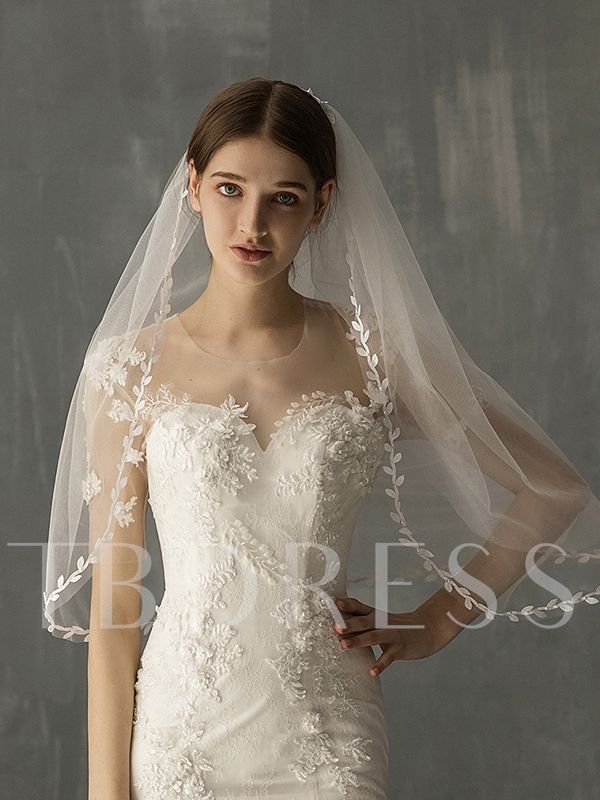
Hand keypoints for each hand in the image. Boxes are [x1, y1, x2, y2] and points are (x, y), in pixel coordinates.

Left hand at [331, 596, 458, 675]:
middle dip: (349, 623)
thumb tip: (337, 629)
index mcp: (375, 614)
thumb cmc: (398, 627)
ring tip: (343, 645)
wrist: (429, 629)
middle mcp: (382, 622)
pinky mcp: (400, 648)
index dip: (346, 604)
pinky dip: (380, 665)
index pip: (358, 606)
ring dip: (358, 641)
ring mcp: (392, 635)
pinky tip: (371, 672)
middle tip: (334, 626)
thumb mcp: (381, 622)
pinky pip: (388, 658)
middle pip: (364, 621)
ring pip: (373, 637)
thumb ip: (362, 624)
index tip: (332, 602)